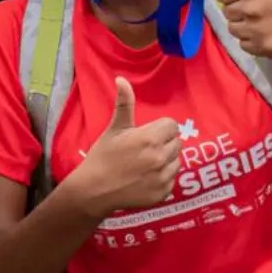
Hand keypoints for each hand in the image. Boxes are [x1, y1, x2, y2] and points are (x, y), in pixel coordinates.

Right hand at [68, 78, 180, 218]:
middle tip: (145, 149)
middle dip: (164, 143)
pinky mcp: (163, 193)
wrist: (94, 190)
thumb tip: (121, 79)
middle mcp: (160, 158)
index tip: (147, 134)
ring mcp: (163, 178)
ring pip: (176, 161)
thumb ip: (124, 104)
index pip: (172, 125)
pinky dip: (163, 178)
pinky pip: (172, 179)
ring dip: (166, 160)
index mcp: (150, 138)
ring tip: (146, 163)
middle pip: (177, 142)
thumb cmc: (103, 156)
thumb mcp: (114, 128)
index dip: (160, 128)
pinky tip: (146, 178)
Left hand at [214, 0, 271, 57]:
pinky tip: (268, 31)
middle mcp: (250, 9)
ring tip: (265, 19)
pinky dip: (254, 42)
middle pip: (228, 13)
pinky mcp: (265, 47)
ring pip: (235, 31)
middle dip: (241, 10)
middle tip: (261, 6)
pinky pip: (245, 46)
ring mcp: (257, 29)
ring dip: (246, 27)